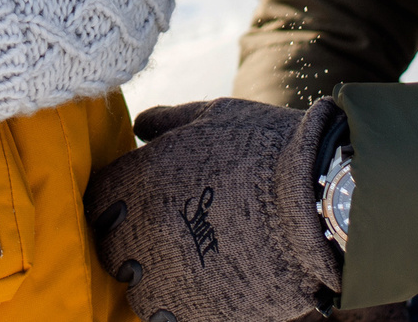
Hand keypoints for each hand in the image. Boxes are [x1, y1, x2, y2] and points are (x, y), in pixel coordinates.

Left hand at [83, 97, 344, 321]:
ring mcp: (173, 274)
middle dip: (126, 244)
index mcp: (140, 180)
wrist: (321, 199)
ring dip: (151, 281)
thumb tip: (139, 126)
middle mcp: (145, 229)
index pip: (96, 203)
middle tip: (154, 240)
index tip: (126, 207)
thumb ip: (168, 122)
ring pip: (138, 290)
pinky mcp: (203, 310)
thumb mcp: (213, 116)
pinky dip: (179, 308)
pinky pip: (171, 318)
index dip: (110, 205)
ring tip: (180, 270)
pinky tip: (202, 291)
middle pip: (111, 249)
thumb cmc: (269, 148)